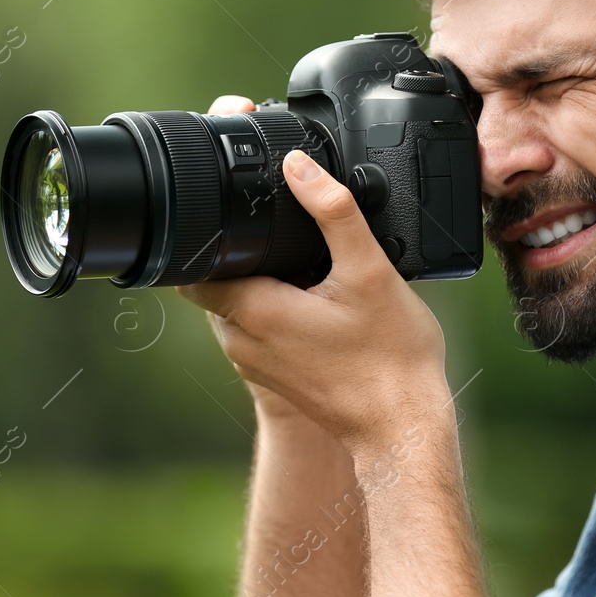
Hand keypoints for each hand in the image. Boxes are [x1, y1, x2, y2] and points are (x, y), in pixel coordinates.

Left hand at [179, 142, 449, 457]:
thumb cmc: (390, 360)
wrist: (403, 430)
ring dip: (252, 276)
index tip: (229, 203)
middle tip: (270, 222)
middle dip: (231, 248)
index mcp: (253, 310)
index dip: (205, 227)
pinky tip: (311, 292)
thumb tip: (300, 166)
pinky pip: (253, 326)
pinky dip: (269, 303)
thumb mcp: (369, 271)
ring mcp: (255, 362)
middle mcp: (242, 340)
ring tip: (296, 255)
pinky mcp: (273, 374)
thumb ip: (333, 212)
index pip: (192, 262)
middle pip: (210, 278)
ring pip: (233, 302)